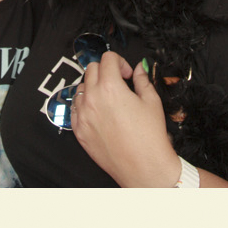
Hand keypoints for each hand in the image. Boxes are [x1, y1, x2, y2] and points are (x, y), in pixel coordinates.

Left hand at [69, 53, 179, 186]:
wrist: (145, 168)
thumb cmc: (150, 139)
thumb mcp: (152, 102)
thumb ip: (142, 79)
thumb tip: (139, 68)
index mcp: (110, 88)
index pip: (107, 58)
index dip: (120, 62)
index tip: (126, 73)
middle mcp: (93, 99)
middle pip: (91, 69)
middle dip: (106, 71)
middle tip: (119, 83)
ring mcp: (83, 115)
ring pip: (81, 87)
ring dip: (94, 87)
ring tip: (109, 99)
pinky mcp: (79, 131)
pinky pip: (75, 108)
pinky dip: (85, 105)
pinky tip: (99, 112)